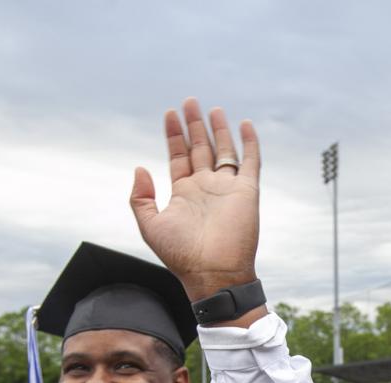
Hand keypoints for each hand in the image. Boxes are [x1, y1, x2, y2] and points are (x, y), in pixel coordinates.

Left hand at [130, 100, 260, 299]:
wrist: (213, 273)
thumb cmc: (181, 255)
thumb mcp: (150, 225)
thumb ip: (141, 197)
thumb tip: (140, 168)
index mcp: (184, 193)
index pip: (179, 156)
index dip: (174, 135)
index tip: (170, 114)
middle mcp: (206, 187)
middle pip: (200, 148)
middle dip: (194, 125)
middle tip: (189, 101)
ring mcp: (227, 188)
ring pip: (224, 150)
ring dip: (218, 130)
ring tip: (212, 109)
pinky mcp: (247, 192)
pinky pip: (251, 162)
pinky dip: (250, 143)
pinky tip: (245, 125)